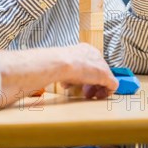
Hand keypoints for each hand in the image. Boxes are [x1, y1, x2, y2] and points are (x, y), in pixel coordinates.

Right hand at [0, 43, 117, 104]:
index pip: (89, 62)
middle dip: (90, 82)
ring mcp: (101, 64)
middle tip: (83, 92)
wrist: (58, 63)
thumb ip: (53, 67)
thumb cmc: (51, 63)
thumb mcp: (54, 63)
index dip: (83, 75)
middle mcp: (94, 54)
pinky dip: (106, 93)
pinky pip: (112, 85)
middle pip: (98, 70)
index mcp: (83, 49)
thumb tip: (35, 71)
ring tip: (87, 96)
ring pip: (105, 79)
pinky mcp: (105, 75)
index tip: (76, 85)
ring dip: (96, 89)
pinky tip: (98, 98)